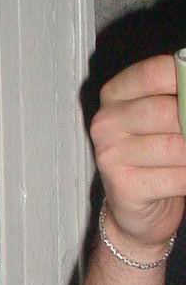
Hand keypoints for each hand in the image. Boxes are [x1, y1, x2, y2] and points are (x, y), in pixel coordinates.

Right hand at [91, 55, 185, 251]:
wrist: (136, 212)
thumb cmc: (156, 159)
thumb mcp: (164, 120)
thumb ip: (178, 100)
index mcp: (115, 94)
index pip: (155, 72)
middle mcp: (106, 122)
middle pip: (168, 111)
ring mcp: (110, 155)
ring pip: (177, 146)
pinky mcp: (124, 186)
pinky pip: (177, 177)